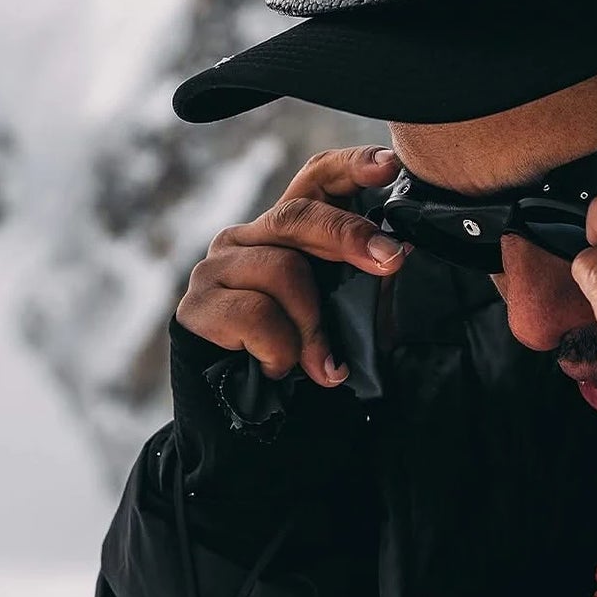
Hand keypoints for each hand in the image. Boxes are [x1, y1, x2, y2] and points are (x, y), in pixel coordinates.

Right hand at [175, 145, 407, 386]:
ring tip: (317, 362)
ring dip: (312, 324)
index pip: (315, 179)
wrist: (256, 430)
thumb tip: (401, 251)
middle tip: (391, 261)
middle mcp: (248, 239)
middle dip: (350, 236)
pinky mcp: (195, 307)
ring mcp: (216, 269)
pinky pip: (254, 314)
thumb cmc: (306, 361)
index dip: (351, 166)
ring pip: (282, 269)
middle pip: (298, 214)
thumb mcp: (345, 312)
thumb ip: (364, 278)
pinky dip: (280, 348)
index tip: (389, 167)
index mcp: (288, 232)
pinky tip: (277, 368)